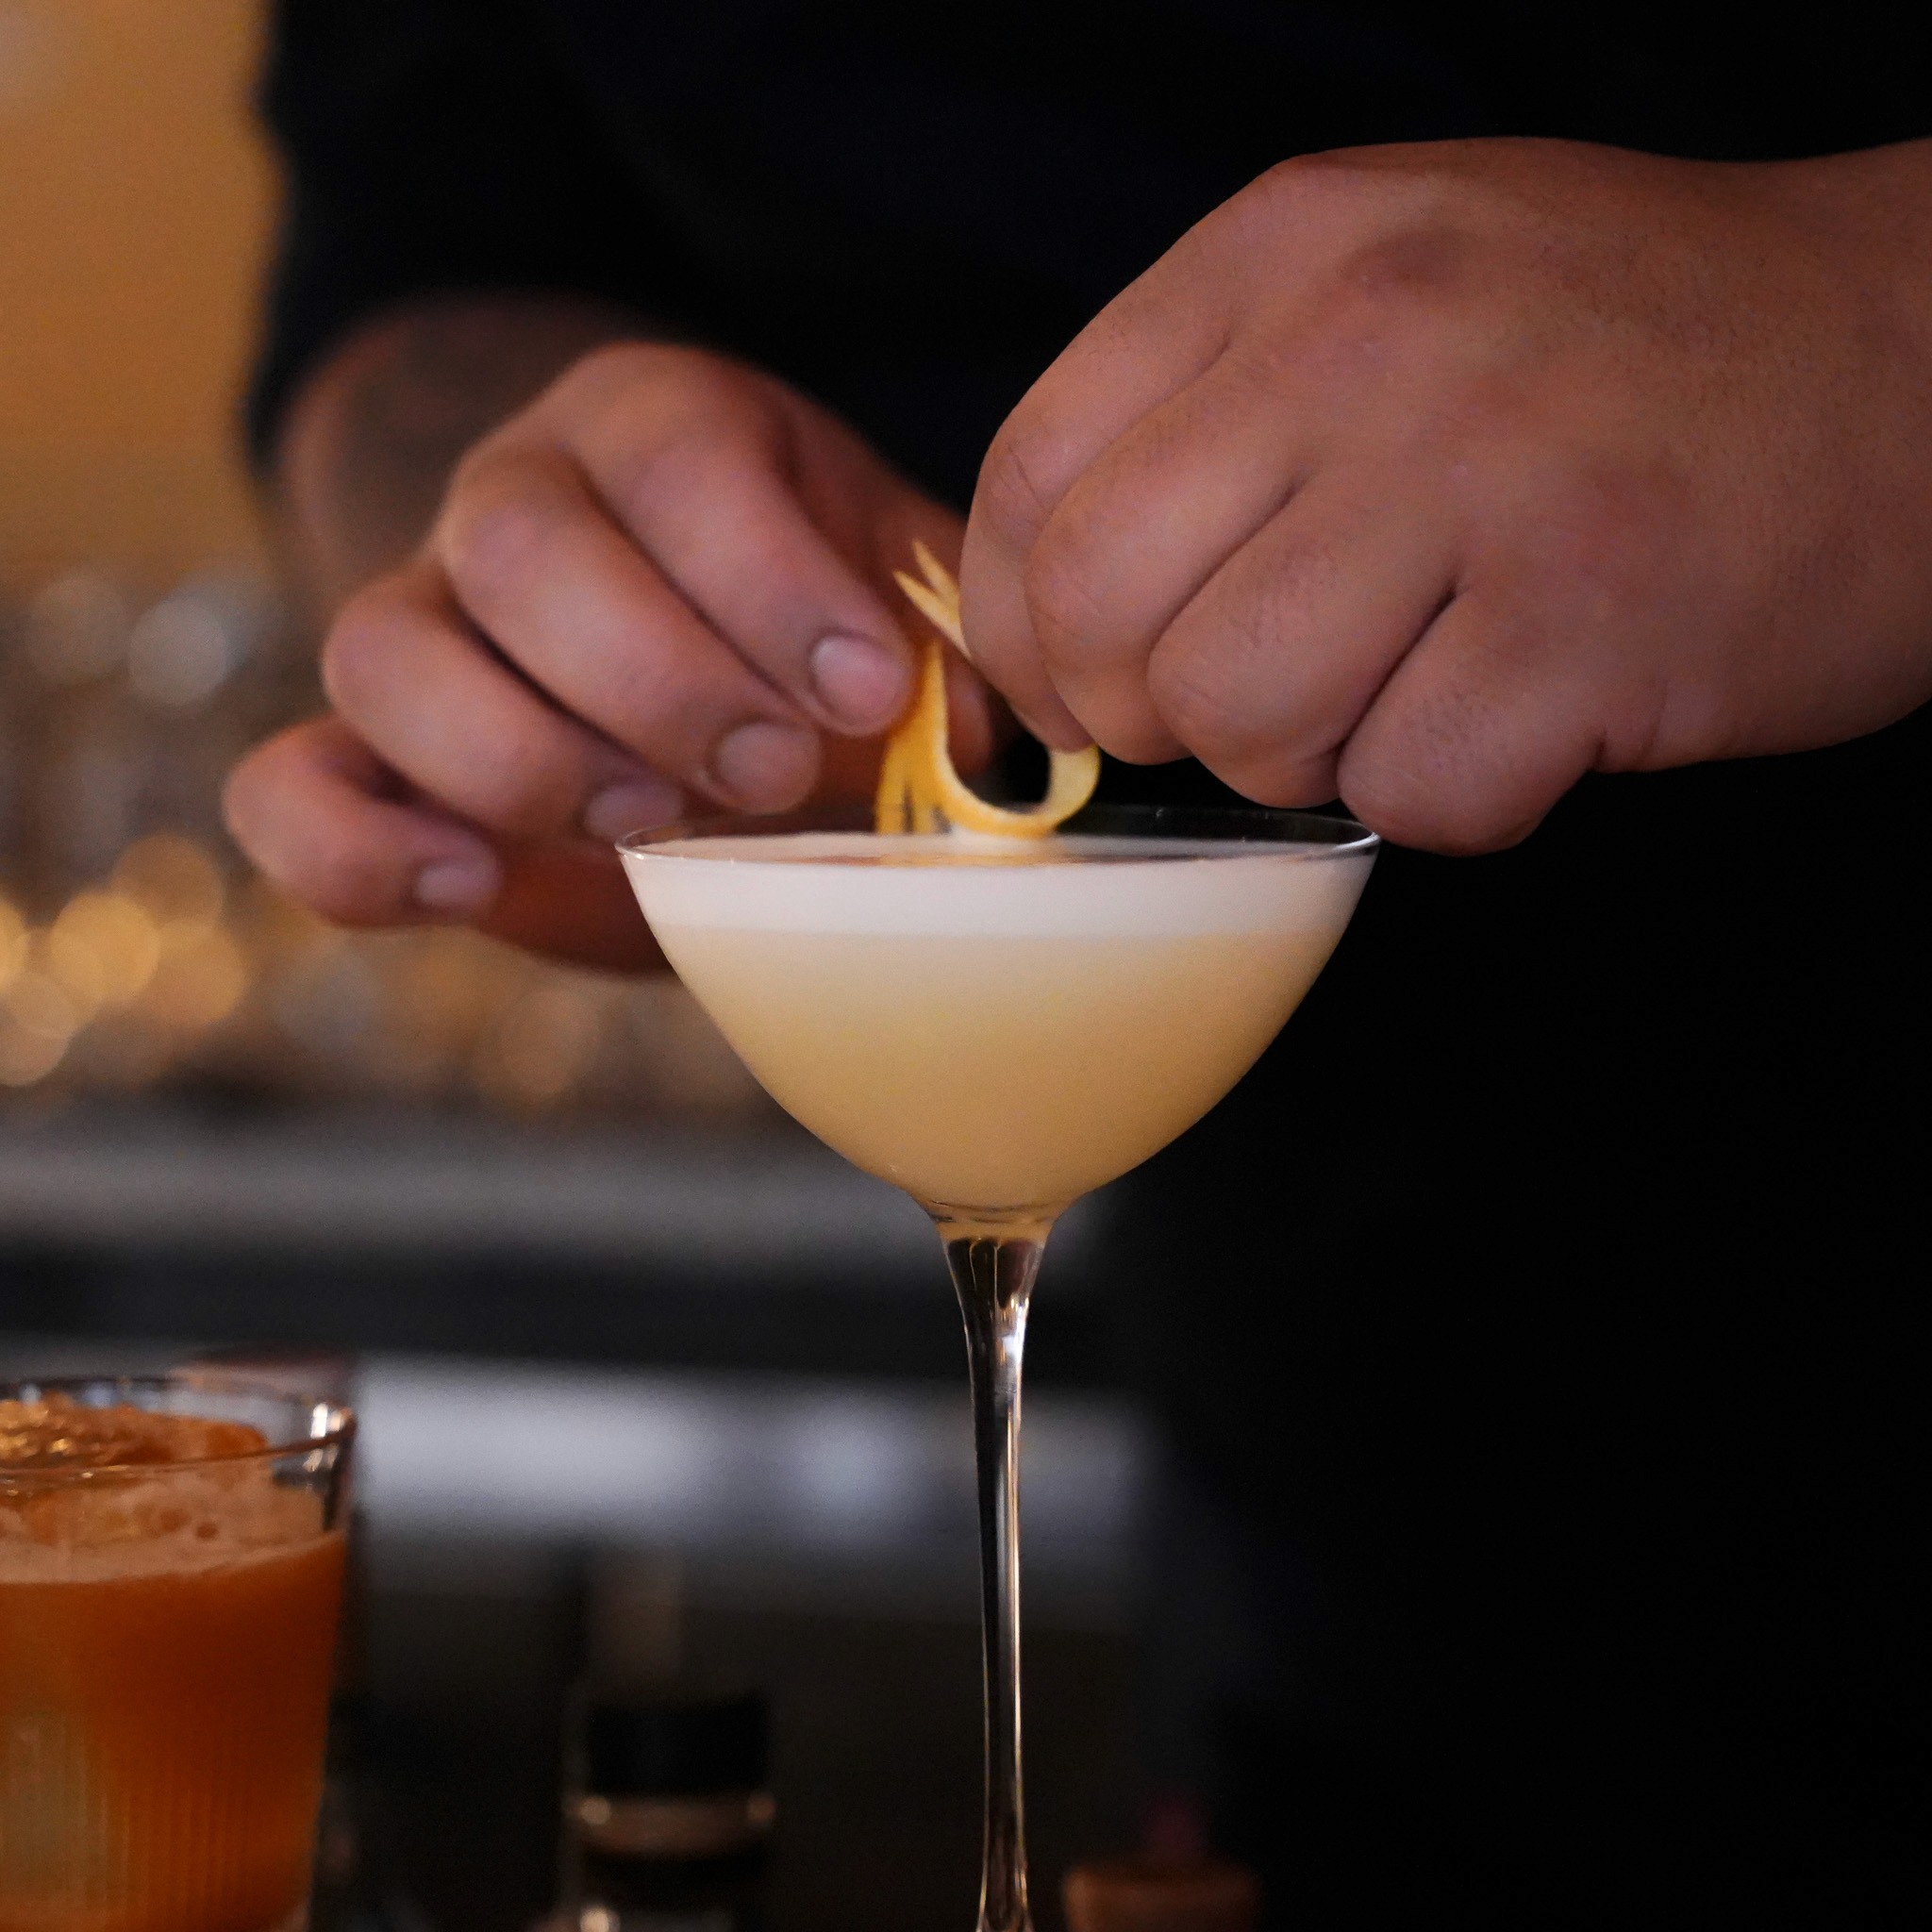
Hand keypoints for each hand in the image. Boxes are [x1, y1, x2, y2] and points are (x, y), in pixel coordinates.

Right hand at [227, 343, 983, 964]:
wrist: (678, 663)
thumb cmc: (800, 640)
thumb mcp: (884, 611)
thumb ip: (944, 652)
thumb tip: (996, 738)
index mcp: (657, 430)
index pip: (679, 458)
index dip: (769, 577)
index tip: (869, 689)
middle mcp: (511, 500)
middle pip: (520, 549)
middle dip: (662, 679)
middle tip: (771, 773)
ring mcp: (415, 622)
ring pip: (387, 654)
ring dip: (527, 758)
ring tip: (649, 825)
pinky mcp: (367, 759)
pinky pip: (287, 790)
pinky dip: (359, 850)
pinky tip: (471, 884)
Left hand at [960, 138, 1931, 851]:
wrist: (1922, 352)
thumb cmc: (1627, 349)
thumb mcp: (1392, 284)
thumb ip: (1214, 408)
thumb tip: (1057, 605)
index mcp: (1287, 250)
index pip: (1031, 476)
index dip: (1024, 626)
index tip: (1073, 685)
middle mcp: (1366, 341)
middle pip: (1103, 613)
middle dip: (1146, 712)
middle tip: (1247, 704)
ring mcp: (1485, 476)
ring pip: (1235, 718)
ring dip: (1302, 756)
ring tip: (1410, 688)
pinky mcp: (1591, 621)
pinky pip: (1408, 791)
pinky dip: (1452, 792)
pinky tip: (1527, 715)